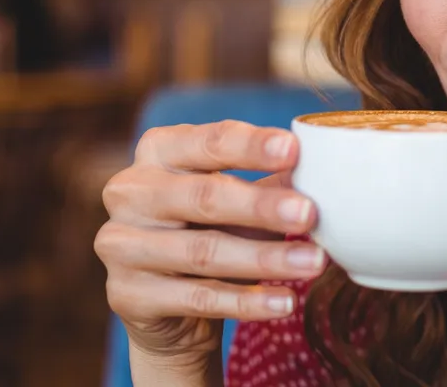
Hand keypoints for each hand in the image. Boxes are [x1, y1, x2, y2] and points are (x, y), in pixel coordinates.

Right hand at [94, 121, 325, 375]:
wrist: (167, 304)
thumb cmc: (211, 229)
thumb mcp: (240, 199)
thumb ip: (273, 180)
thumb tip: (325, 168)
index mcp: (158, 150)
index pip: (208, 142)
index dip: (251, 146)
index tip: (295, 150)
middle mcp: (131, 192)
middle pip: (203, 197)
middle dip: (261, 206)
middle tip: (310, 214)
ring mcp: (121, 244)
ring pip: (204, 252)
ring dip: (265, 259)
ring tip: (314, 263)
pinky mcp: (127, 294)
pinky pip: (197, 298)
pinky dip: (247, 302)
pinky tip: (285, 301)